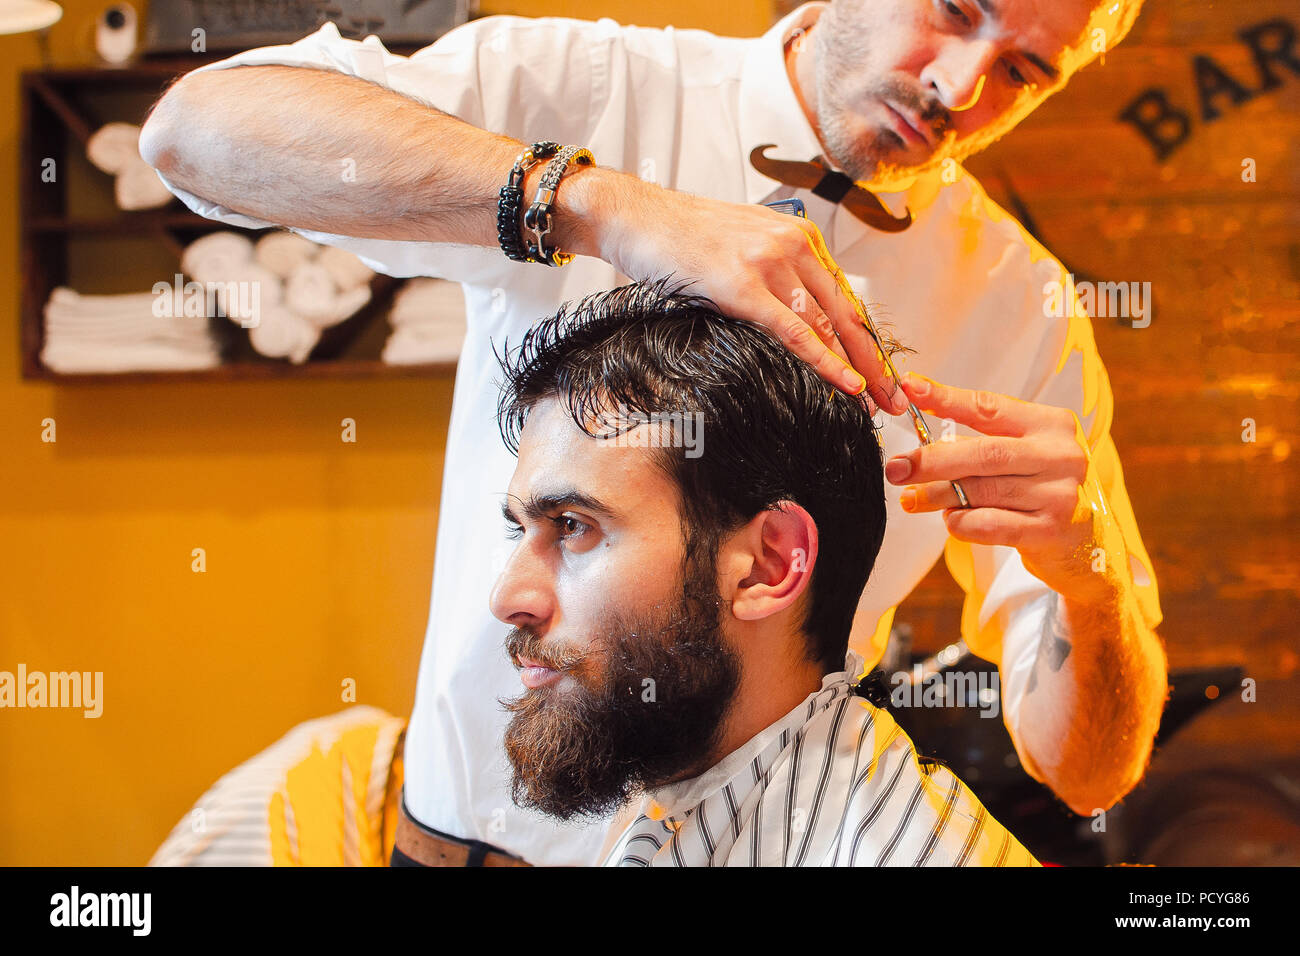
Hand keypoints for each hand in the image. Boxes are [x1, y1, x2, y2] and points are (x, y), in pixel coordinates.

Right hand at [575, 170, 908, 412]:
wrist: (634, 216)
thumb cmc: (678, 238)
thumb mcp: (740, 248)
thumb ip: (773, 275)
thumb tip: (793, 319)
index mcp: (798, 236)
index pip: (844, 296)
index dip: (868, 340)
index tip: (884, 373)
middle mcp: (793, 244)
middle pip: (847, 313)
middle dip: (876, 361)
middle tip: (897, 398)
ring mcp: (769, 263)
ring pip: (827, 325)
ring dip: (858, 369)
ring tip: (877, 403)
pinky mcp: (742, 286)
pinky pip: (795, 332)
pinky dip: (826, 361)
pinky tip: (847, 385)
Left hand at [885, 373, 1122, 601]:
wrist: (1087, 545)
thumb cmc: (1040, 490)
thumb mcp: (1021, 455)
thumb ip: (979, 443)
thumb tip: (918, 442)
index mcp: (1051, 424)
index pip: (989, 407)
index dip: (946, 398)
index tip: (909, 387)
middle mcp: (1060, 455)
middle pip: (982, 452)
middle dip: (931, 460)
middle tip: (896, 468)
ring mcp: (1059, 494)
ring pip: (981, 490)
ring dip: (937, 496)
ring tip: (913, 499)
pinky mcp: (1050, 531)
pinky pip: (988, 524)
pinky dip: (959, 522)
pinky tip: (951, 520)